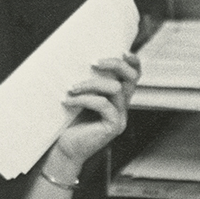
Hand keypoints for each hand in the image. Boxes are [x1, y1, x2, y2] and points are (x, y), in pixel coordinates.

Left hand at [46, 52, 141, 176]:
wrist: (65, 147)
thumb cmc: (68, 121)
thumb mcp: (79, 95)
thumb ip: (88, 81)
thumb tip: (80, 57)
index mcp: (117, 97)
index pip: (134, 76)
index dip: (133, 62)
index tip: (122, 51)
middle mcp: (123, 106)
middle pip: (131, 77)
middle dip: (114, 64)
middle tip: (93, 62)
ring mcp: (120, 117)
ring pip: (114, 88)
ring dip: (90, 84)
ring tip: (70, 88)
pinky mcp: (114, 127)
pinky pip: (103, 104)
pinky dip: (84, 99)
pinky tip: (68, 102)